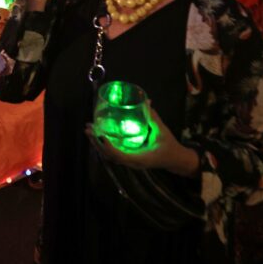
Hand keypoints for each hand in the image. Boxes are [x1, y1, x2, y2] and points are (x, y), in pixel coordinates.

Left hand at [85, 101, 199, 176]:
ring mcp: (129, 162)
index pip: (120, 156)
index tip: (101, 135)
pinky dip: (104, 145)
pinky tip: (98, 135)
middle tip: (88, 129)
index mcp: (140, 158)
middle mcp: (132, 162)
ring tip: (89, 131)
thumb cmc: (169, 146)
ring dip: (98, 144)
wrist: (175, 160)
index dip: (108, 147)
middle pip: (109, 156)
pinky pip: (113, 153)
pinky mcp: (129, 158)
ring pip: (109, 156)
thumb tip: (146, 101)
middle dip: (97, 143)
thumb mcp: (162, 132)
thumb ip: (153, 117)